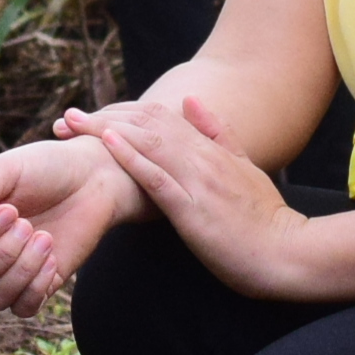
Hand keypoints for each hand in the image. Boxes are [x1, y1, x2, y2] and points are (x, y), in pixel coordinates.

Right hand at [0, 134, 143, 314]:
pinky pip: (23, 308)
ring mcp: (11, 273)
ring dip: (20, 271)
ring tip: (45, 239)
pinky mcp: (39, 287)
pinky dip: (35, 288)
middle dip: (0, 254)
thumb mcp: (7, 170)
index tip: (11, 210)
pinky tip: (52, 258)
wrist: (93, 179)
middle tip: (28, 224)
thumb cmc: (45, 168)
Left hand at [72, 90, 317, 297]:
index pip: (159, 117)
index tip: (90, 113)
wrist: (288, 253)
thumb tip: (191, 101)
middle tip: (66, 117)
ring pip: (148, 144)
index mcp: (211, 149)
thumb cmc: (265, 218)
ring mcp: (198, 182)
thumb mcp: (245, 166)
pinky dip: (132, 158)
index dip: (121, 111)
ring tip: (72, 124)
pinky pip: (158, 179)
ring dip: (106, 130)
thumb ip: (218, 133)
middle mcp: (202, 158)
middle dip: (103, 117)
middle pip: (146, 124)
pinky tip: (108, 145)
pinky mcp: (194, 210)